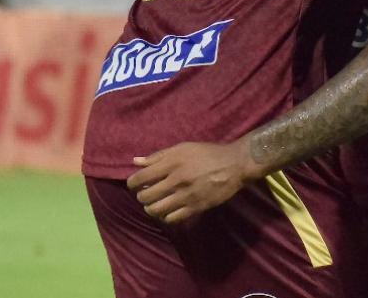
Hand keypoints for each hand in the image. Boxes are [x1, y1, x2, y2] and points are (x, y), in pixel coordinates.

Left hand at [126, 140, 263, 223]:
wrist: (234, 165)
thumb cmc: (208, 153)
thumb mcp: (184, 148)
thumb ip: (159, 155)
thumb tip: (136, 161)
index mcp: (172, 163)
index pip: (140, 178)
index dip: (132, 184)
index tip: (134, 185)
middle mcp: (176, 180)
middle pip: (146, 196)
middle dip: (141, 197)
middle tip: (146, 194)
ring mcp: (186, 195)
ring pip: (156, 210)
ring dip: (151, 209)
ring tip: (155, 205)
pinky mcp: (196, 207)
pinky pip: (172, 218)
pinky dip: (166, 217)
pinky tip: (168, 211)